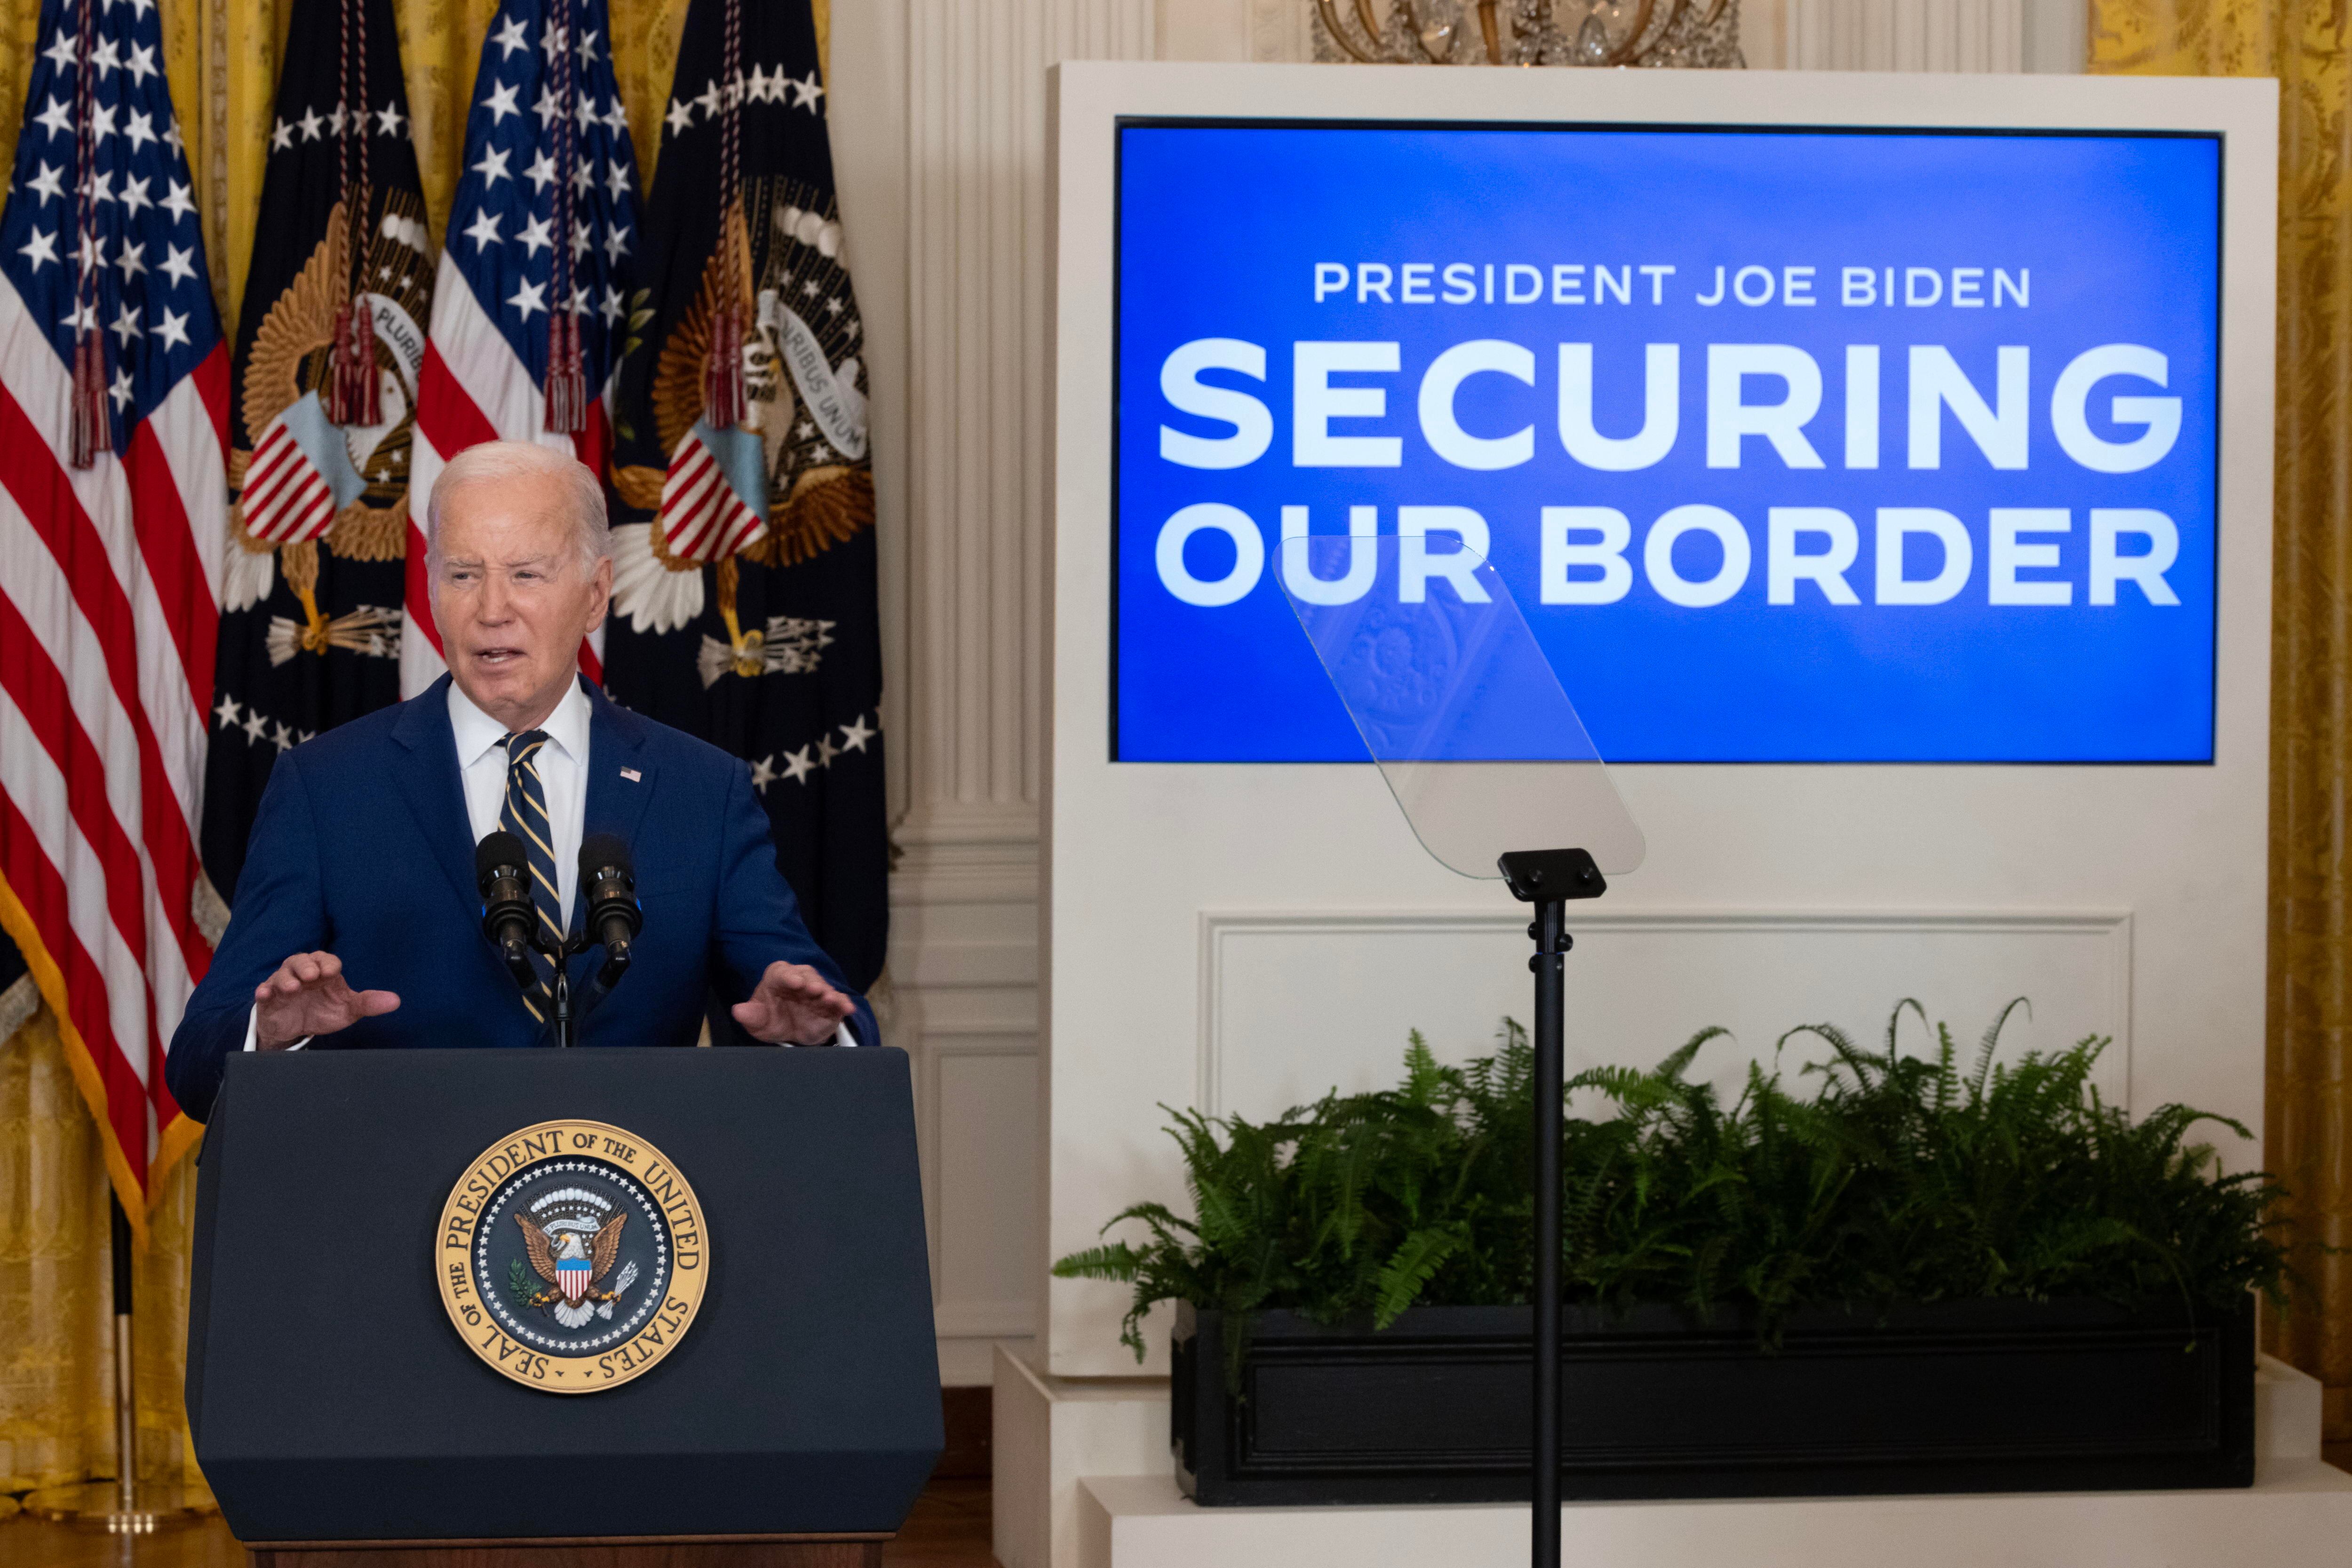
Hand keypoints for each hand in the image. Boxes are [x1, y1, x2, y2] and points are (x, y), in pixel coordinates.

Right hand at [253, 951, 399, 1048]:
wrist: (296, 1028)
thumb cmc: (323, 1011)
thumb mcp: (348, 1009)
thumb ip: (369, 1004)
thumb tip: (396, 1001)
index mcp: (323, 973)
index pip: (326, 960)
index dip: (329, 963)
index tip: (332, 972)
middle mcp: (302, 974)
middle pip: (300, 960)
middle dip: (306, 966)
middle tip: (311, 975)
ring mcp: (283, 985)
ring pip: (281, 974)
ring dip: (286, 979)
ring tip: (292, 987)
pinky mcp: (268, 998)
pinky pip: (263, 990)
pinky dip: (263, 990)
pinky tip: (264, 994)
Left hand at [732, 961, 854, 1045]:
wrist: (791, 1031)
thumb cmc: (771, 1019)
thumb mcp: (757, 1021)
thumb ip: (749, 1015)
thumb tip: (738, 1010)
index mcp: (779, 977)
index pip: (782, 973)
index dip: (788, 976)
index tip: (794, 982)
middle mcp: (800, 979)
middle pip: (807, 977)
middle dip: (811, 983)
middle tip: (814, 989)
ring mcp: (817, 991)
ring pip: (824, 987)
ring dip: (828, 992)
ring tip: (829, 999)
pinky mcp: (831, 1004)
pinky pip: (839, 1001)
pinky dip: (844, 1003)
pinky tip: (847, 1009)